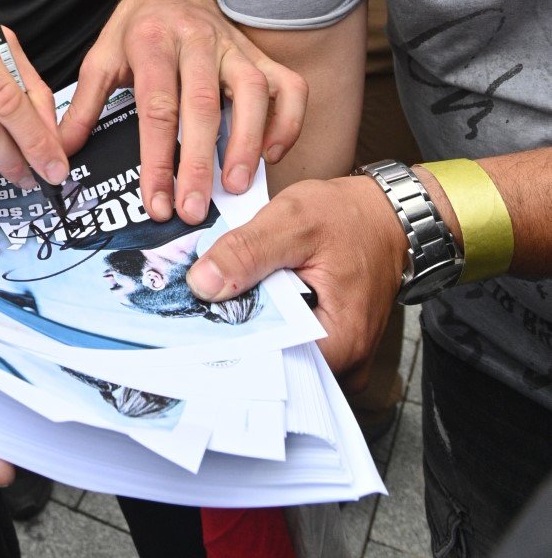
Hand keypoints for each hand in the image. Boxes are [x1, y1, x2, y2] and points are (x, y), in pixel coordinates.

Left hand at [58, 0, 306, 225]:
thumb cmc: (138, 27)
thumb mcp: (102, 57)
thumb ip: (83, 106)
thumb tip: (62, 154)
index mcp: (151, 40)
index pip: (156, 105)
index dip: (157, 158)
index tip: (155, 202)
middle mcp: (196, 39)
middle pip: (203, 104)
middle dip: (199, 162)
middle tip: (193, 209)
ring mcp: (234, 46)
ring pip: (252, 92)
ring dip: (247, 142)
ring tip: (236, 187)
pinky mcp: (260, 54)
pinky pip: (288, 86)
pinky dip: (287, 122)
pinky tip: (270, 155)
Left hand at [186, 175, 409, 380]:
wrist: (385, 214)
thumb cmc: (349, 216)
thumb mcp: (293, 220)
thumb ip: (247, 251)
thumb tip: (200, 284)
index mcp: (340, 343)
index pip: (272, 361)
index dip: (229, 341)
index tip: (193, 323)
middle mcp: (344, 364)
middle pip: (274, 360)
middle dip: (236, 332)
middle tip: (199, 306)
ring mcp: (339, 356)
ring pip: (280, 349)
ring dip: (252, 323)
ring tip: (223, 297)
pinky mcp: (330, 342)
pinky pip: (290, 339)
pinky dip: (268, 318)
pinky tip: (249, 295)